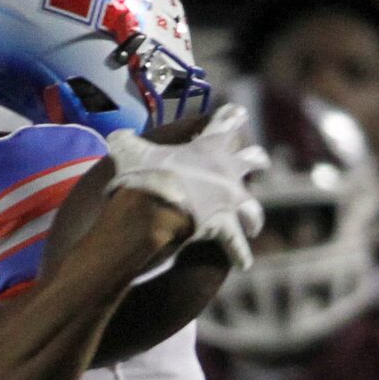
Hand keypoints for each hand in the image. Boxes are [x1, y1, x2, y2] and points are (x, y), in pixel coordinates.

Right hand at [106, 103, 268, 269]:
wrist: (154, 203)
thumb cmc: (143, 172)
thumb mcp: (130, 149)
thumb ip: (128, 141)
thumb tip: (117, 138)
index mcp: (208, 145)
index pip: (226, 122)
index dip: (232, 117)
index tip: (240, 114)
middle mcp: (227, 170)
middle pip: (253, 159)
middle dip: (257, 161)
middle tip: (261, 162)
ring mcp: (230, 200)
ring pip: (253, 208)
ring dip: (254, 217)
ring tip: (253, 226)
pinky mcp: (226, 227)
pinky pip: (237, 245)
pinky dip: (240, 256)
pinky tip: (244, 265)